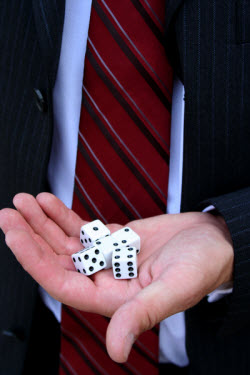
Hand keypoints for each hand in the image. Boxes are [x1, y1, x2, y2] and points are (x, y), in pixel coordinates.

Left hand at [0, 193, 233, 361]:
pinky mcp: (114, 238)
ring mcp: (107, 257)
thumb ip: (142, 313)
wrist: (216, 241)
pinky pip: (82, 228)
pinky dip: (63, 215)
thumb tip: (116, 350)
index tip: (14, 233)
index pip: (61, 282)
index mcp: (114, 298)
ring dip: (42, 222)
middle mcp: (104, 278)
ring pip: (64, 242)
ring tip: (23, 202)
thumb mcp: (175, 287)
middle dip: (30, 235)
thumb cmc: (204, 265)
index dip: (33, 258)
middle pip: (56, 260)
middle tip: (9, 213)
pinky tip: (48, 202)